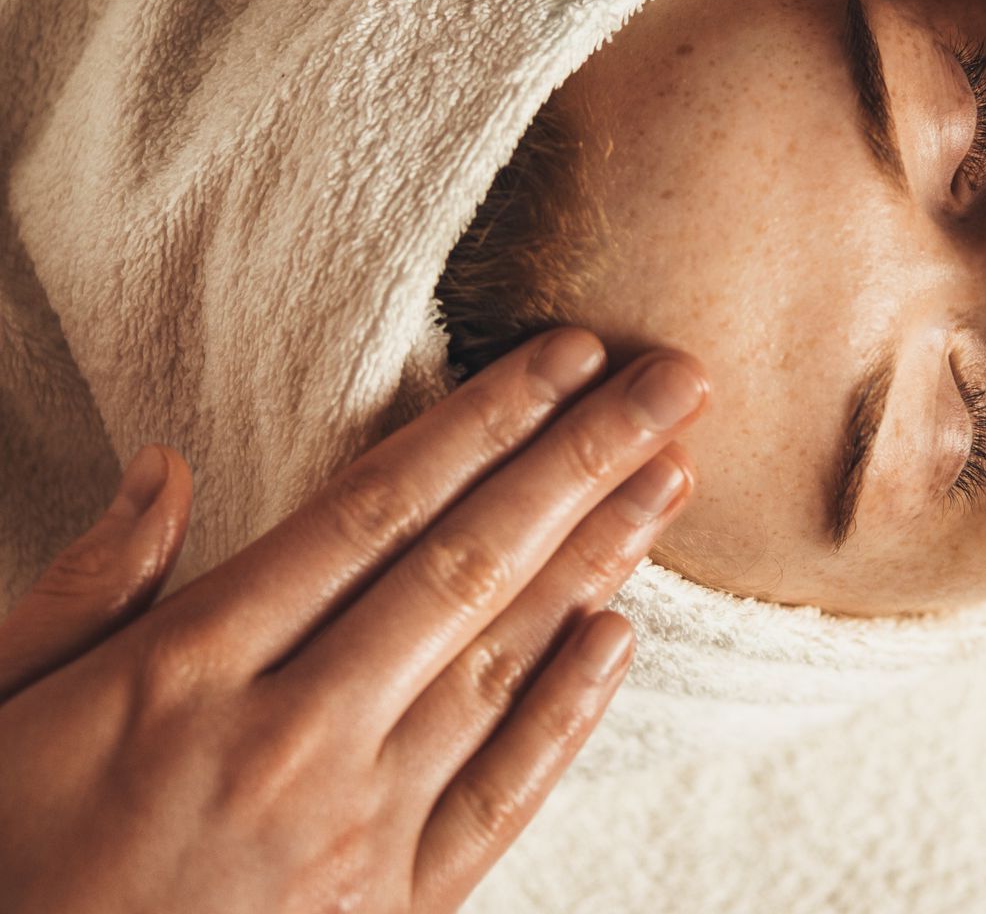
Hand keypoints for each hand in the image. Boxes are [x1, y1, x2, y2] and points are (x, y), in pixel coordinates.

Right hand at [0, 330, 703, 912]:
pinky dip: (568, 713)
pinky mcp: (393, 913)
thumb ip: (87, 588)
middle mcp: (289, 733)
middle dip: (581, 460)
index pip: (373, 507)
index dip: (481, 420)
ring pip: (501, 663)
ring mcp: (352, 828)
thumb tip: (167, 469)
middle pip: (467, 563)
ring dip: (598, 559)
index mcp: (188, 666)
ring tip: (671, 477)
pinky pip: (502, 797)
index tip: (562, 355)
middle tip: (671, 383)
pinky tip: (621, 637)